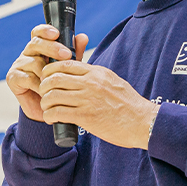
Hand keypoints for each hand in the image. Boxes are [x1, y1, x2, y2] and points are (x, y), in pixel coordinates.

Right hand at [5, 25, 88, 122]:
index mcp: (40, 48)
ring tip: (59, 81)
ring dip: (48, 72)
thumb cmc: (58, 87)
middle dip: (52, 48)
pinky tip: (47, 91)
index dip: (45, 30)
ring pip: (34, 61)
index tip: (56, 33)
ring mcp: (19, 65)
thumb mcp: (69, 69)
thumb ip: (74, 53)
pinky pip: (28, 77)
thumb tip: (83, 37)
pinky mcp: (13, 78)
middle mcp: (28, 54)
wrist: (49, 111)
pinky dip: (39, 84)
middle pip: (36, 43)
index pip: (39, 33)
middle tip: (67, 55)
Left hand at [39, 60, 159, 149]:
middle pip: (54, 77)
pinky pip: (58, 112)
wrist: (143, 122)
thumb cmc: (129, 105)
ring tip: (47, 108)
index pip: (65, 63)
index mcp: (96, 72)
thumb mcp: (113, 82)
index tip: (47, 78)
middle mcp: (90, 83)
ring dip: (45, 103)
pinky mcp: (86, 116)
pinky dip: (49, 115)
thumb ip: (96, 77)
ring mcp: (87, 99)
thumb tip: (82, 74)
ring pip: (52, 95)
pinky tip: (50, 119)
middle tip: (43, 94)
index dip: (50, 70)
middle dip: (43, 85)